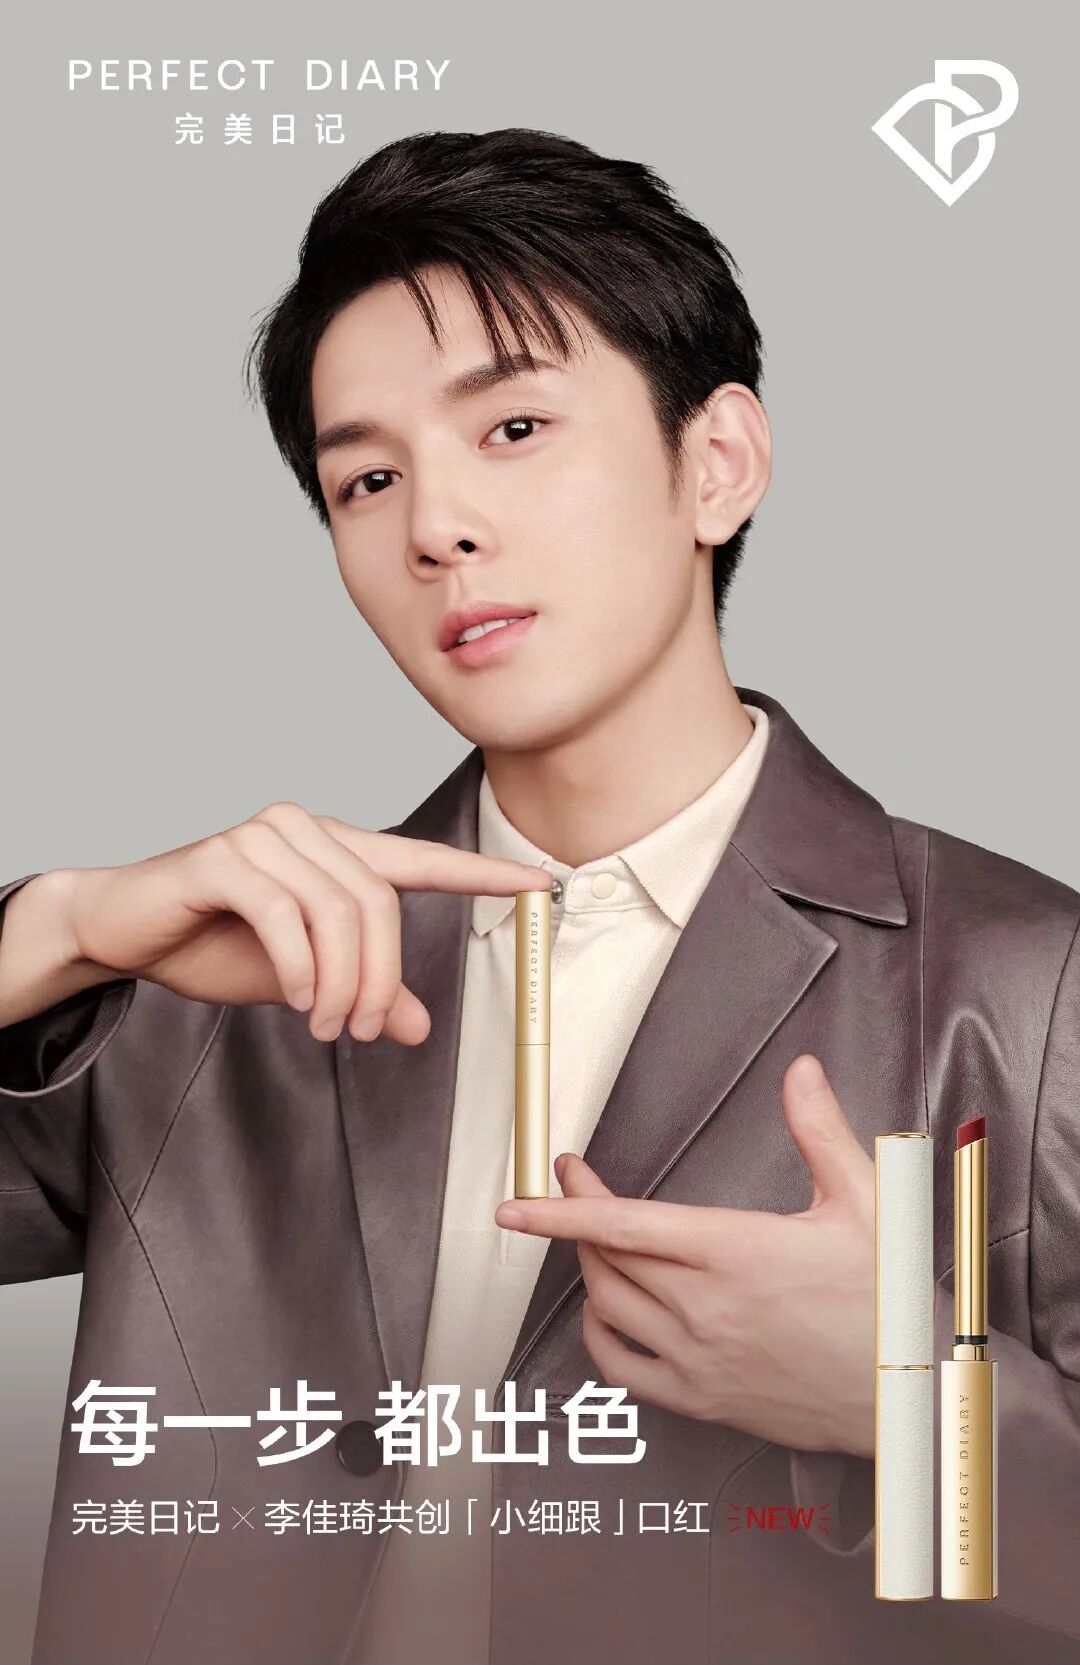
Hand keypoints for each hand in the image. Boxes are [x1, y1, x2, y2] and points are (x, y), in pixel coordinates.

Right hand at [0, 806, 550, 1043]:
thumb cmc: (210, 943)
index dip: (482, 875)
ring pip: (339, 913)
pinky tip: (298, 1000)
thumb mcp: (302, 979)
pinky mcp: (223, 857)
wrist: (120, 930)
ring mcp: (263, 837)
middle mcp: (305, 830)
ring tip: (326, 1025)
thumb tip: (418, 1027)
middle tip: (360, 1031)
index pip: (421, 860)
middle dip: (381, 978)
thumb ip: (360, 992)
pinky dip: (300, 969)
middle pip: (380, 904)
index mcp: (334, 850)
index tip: (541, 886)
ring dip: (342, 983)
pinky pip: (285, 917)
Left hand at [494, 1055, 875, 1457]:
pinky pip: (621, 1368)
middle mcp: (705, 1308)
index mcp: (735, 1252)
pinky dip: (598, 1334)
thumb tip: (801, 1074)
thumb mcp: (867, 1202)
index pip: (624, 1223)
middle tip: (576, 1178)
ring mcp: (698, 1358)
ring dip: (590, 1264)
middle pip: (609, 1255)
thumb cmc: (890, 1304)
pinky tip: (603, 1310)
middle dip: (578, 1212)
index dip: (563, 1208)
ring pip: (609, 1304)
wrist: (911, 1398)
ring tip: (595, 1232)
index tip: (520, 1200)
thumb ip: (821, 1131)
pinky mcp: (702, 1399)